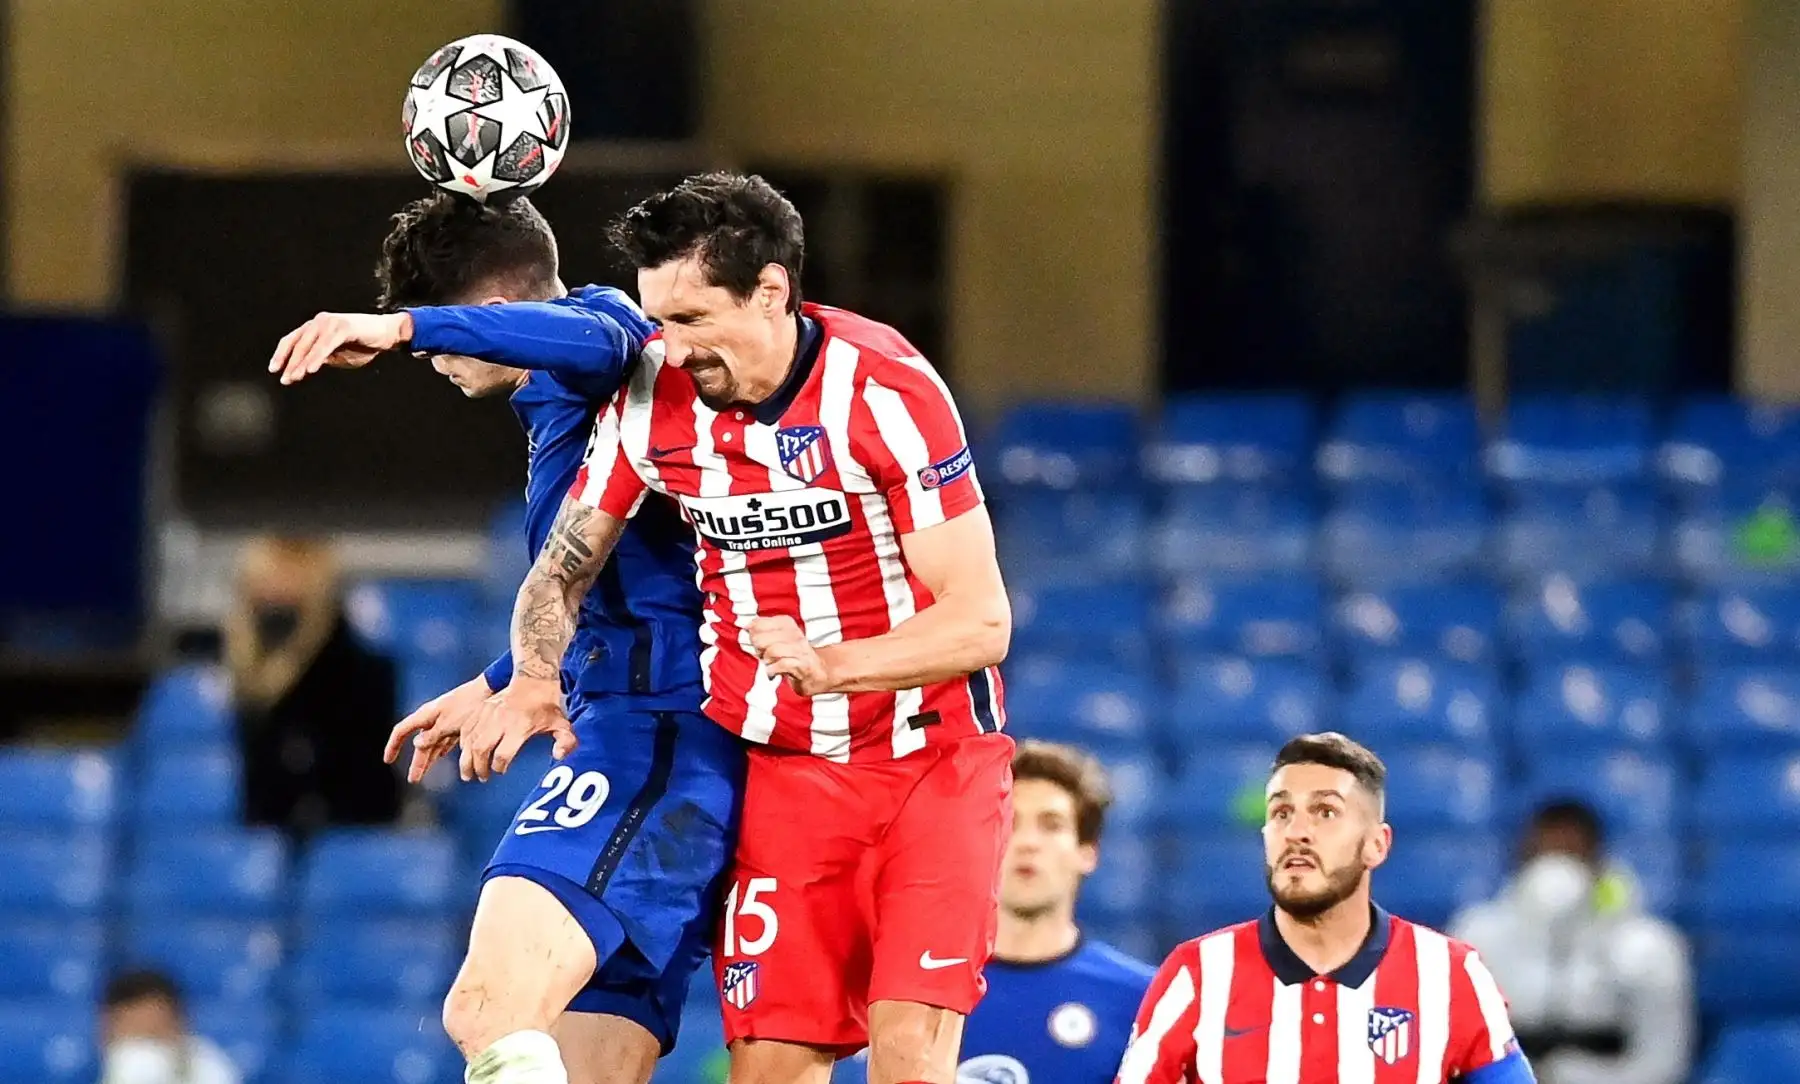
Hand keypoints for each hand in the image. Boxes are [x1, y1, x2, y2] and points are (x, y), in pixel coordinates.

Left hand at [268, 311, 411, 384]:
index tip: (274, 370)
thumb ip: (321, 358)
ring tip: (295, 377)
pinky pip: (326, 345)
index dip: (281, 355)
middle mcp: (319, 322)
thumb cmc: (363, 344)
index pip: (292, 340)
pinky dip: (317, 357)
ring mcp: (330, 323)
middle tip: (285, 379)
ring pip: (310, 345)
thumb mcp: (337, 355)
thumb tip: (304, 368)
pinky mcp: (343, 327)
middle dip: (290, 363)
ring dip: (302, 362)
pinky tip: (312, 369)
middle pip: (298, 344)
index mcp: (315, 328)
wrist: (387, 334)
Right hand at [384, 674, 492, 783]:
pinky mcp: (457, 723)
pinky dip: (442, 750)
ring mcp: (444, 721)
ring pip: (433, 744)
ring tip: (424, 775)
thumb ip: (432, 735)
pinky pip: (445, 740)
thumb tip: (416, 744)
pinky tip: (442, 757)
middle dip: (416, 762)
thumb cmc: (468, 704)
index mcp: (425, 715)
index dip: (393, 746)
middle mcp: (432, 718)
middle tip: (413, 779)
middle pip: (420, 743)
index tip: (388, 760)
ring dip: (428, 760)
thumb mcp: (448, 723)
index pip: (401, 731)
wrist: (489, 690)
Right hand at [460, 676, 576, 781]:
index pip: (502, 754)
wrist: (533, 679)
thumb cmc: (547, 706)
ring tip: (468, 772)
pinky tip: (466, 752)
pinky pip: (466, 729)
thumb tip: (558, 756)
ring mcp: (488, 713)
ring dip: (467, 759)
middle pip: (481, 749)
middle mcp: (501, 720)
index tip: (500, 770)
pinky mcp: (481, 708)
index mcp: (520, 727)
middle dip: (479, 767)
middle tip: (482, 777)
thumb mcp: (562, 724)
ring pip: (470, 741)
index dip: (499, 767)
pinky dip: (464, 743)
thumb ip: (566, 742)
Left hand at [748, 616, 835, 695]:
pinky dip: (772, 670)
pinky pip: (781, 665)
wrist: (819, 671)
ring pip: (771, 651)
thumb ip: (762, 631)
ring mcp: (799, 650)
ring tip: (770, 663)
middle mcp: (794, 634)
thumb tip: (747, 626)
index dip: (753, 635)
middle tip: (763, 654)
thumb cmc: (794, 656)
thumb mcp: (778, 639)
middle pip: (762, 638)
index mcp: (786, 623)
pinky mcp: (802, 666)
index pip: (758, 623)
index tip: (757, 642)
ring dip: (766, 661)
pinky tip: (773, 672)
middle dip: (758, 649)